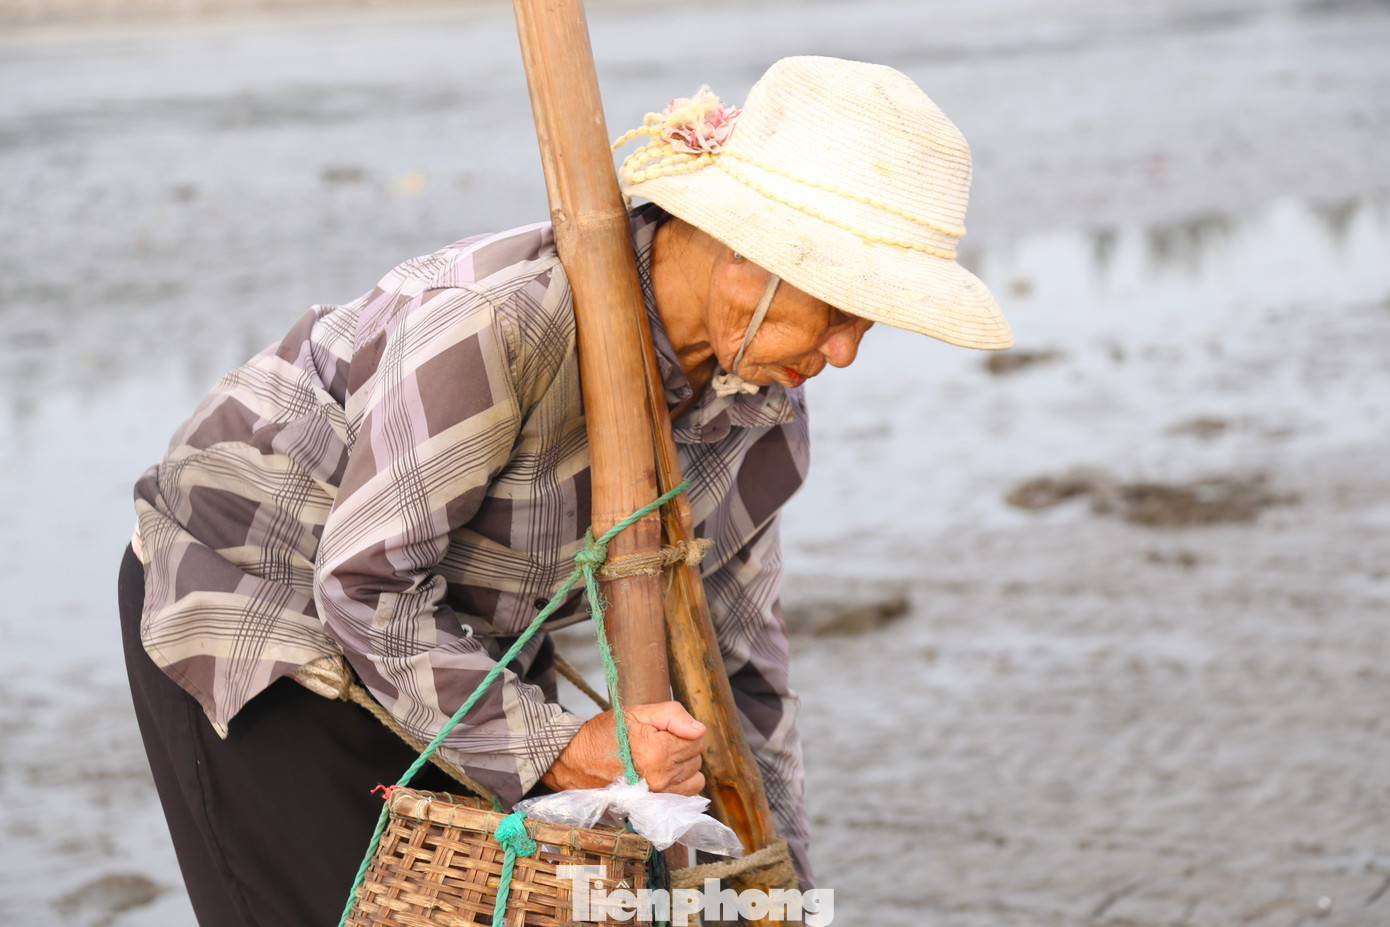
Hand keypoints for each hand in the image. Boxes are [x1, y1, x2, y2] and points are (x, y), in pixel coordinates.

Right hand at [541, 701, 705, 795]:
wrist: (574, 761)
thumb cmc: (603, 735)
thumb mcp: (636, 713)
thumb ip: (672, 716)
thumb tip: (700, 730)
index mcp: (659, 751)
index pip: (697, 739)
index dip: (682, 730)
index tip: (664, 730)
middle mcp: (662, 778)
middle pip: (696, 758)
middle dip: (682, 747)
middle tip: (657, 741)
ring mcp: (658, 796)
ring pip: (694, 778)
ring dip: (683, 768)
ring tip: (659, 759)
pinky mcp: (653, 807)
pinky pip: (685, 797)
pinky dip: (680, 786)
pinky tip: (662, 776)